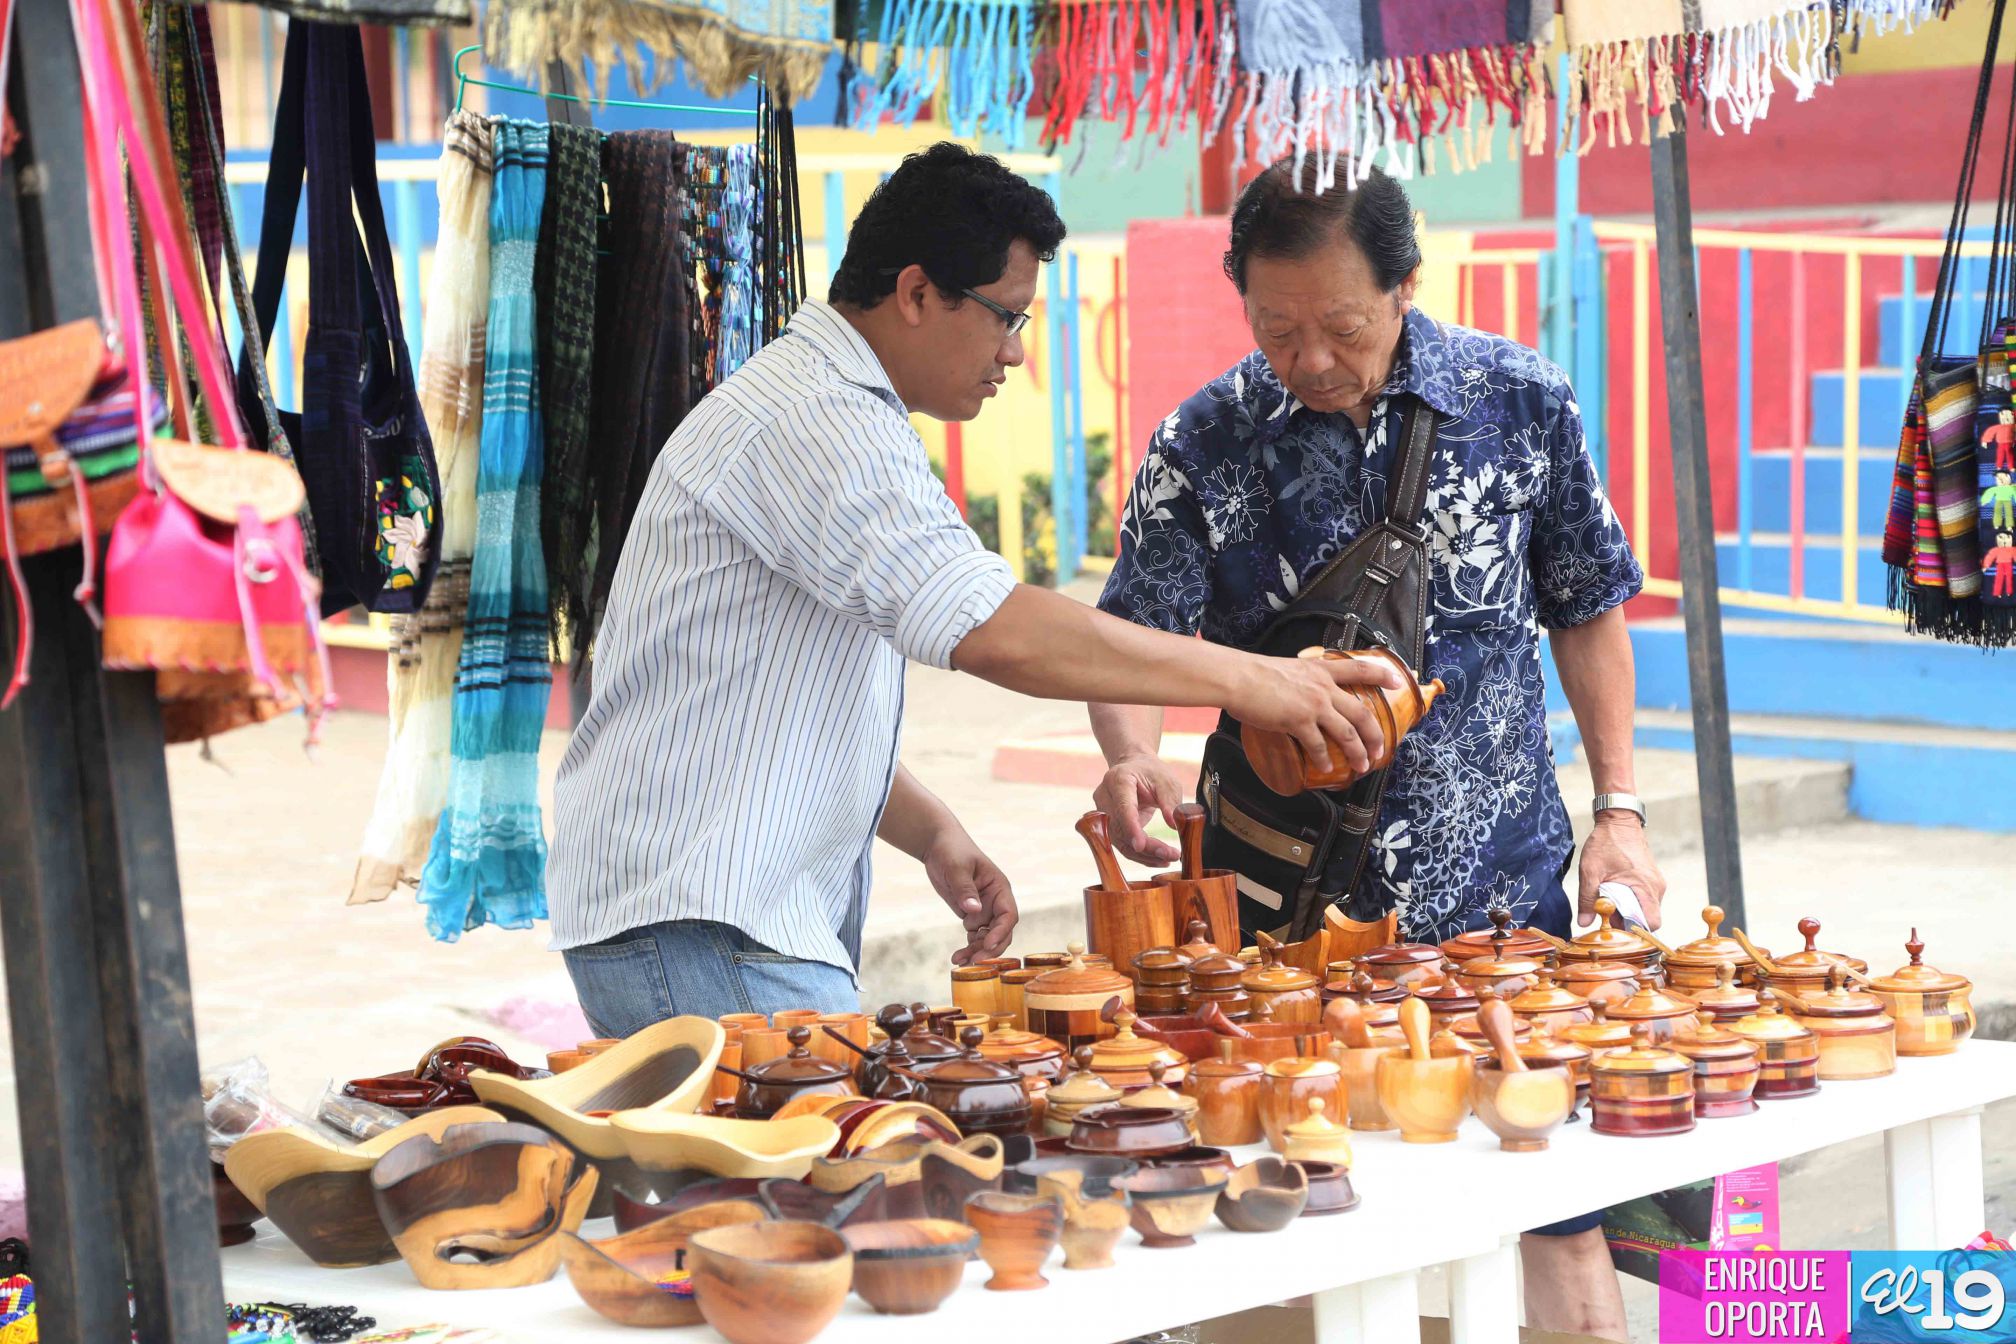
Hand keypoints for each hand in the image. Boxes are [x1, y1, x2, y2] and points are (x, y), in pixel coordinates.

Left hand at [925, 826, 1018, 965]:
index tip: (988, 944)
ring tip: (960, 962)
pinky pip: (974, 937)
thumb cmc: (951, 850)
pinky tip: (957, 958)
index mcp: (999, 888)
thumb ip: (965, 889)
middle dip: (990, 948)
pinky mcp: (971, 915)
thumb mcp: (956, 868)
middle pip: (1001, 931)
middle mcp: (995, 902)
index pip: (1008, 915)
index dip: (1001, 932)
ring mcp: (984, 910)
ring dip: (977, 952)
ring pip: (987, 938)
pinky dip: (968, 948)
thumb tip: (974, 910)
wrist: (937, 845)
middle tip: (975, 961)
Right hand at [1093, 753, 1185, 865]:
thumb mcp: (1167, 781)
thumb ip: (1170, 801)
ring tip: (1168, 859)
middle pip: (1121, 830)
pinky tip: (1158, 859)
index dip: (1131, 828)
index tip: (1141, 845)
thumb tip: (1174, 825)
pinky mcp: (1108, 825)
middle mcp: (1104, 797)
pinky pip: (1122, 844)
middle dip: (1146, 847)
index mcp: (1118, 780)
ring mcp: (1102, 813)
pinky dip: (1140, 854)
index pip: (1123, 808)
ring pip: (1120, 841)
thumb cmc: (1151, 772)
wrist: (1134, 767)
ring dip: (1144, 855)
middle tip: (1171, 856)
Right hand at [1230, 651, 1404, 777]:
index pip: (1359, 668)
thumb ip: (1300, 680)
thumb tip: (1299, 695)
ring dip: (1358, 752)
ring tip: (1362, 765)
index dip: (1381, 675)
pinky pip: (1319, 745)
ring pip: (1347, 732)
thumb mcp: (1287, 668)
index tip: (1398, 682)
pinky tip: (1327, 768)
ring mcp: (1313, 705)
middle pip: (1361, 712)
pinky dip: (1325, 759)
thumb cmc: (1254, 672)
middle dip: (1375, 734)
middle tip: (1381, 750)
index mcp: (1320, 670)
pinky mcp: (1299, 721)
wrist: (1238, 678)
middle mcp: (1323, 687)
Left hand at [1577, 814, 1665, 930]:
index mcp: (1646, 887)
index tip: (1615, 929)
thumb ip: (1587, 898)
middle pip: (1647, 918)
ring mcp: (1655, 883)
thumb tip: (1584, 923)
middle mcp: (1656, 887)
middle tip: (1605, 917)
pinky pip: (1643, 899)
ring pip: (1645, 909)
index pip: (1652, 923)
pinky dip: (1630, 901)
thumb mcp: (1590, 871)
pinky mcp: (1651, 879)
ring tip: (1607, 903)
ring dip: (1627, 911)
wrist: (1618, 820)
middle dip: (1627, 922)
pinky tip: (1613, 894)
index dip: (1635, 930)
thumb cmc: (1606, 843)